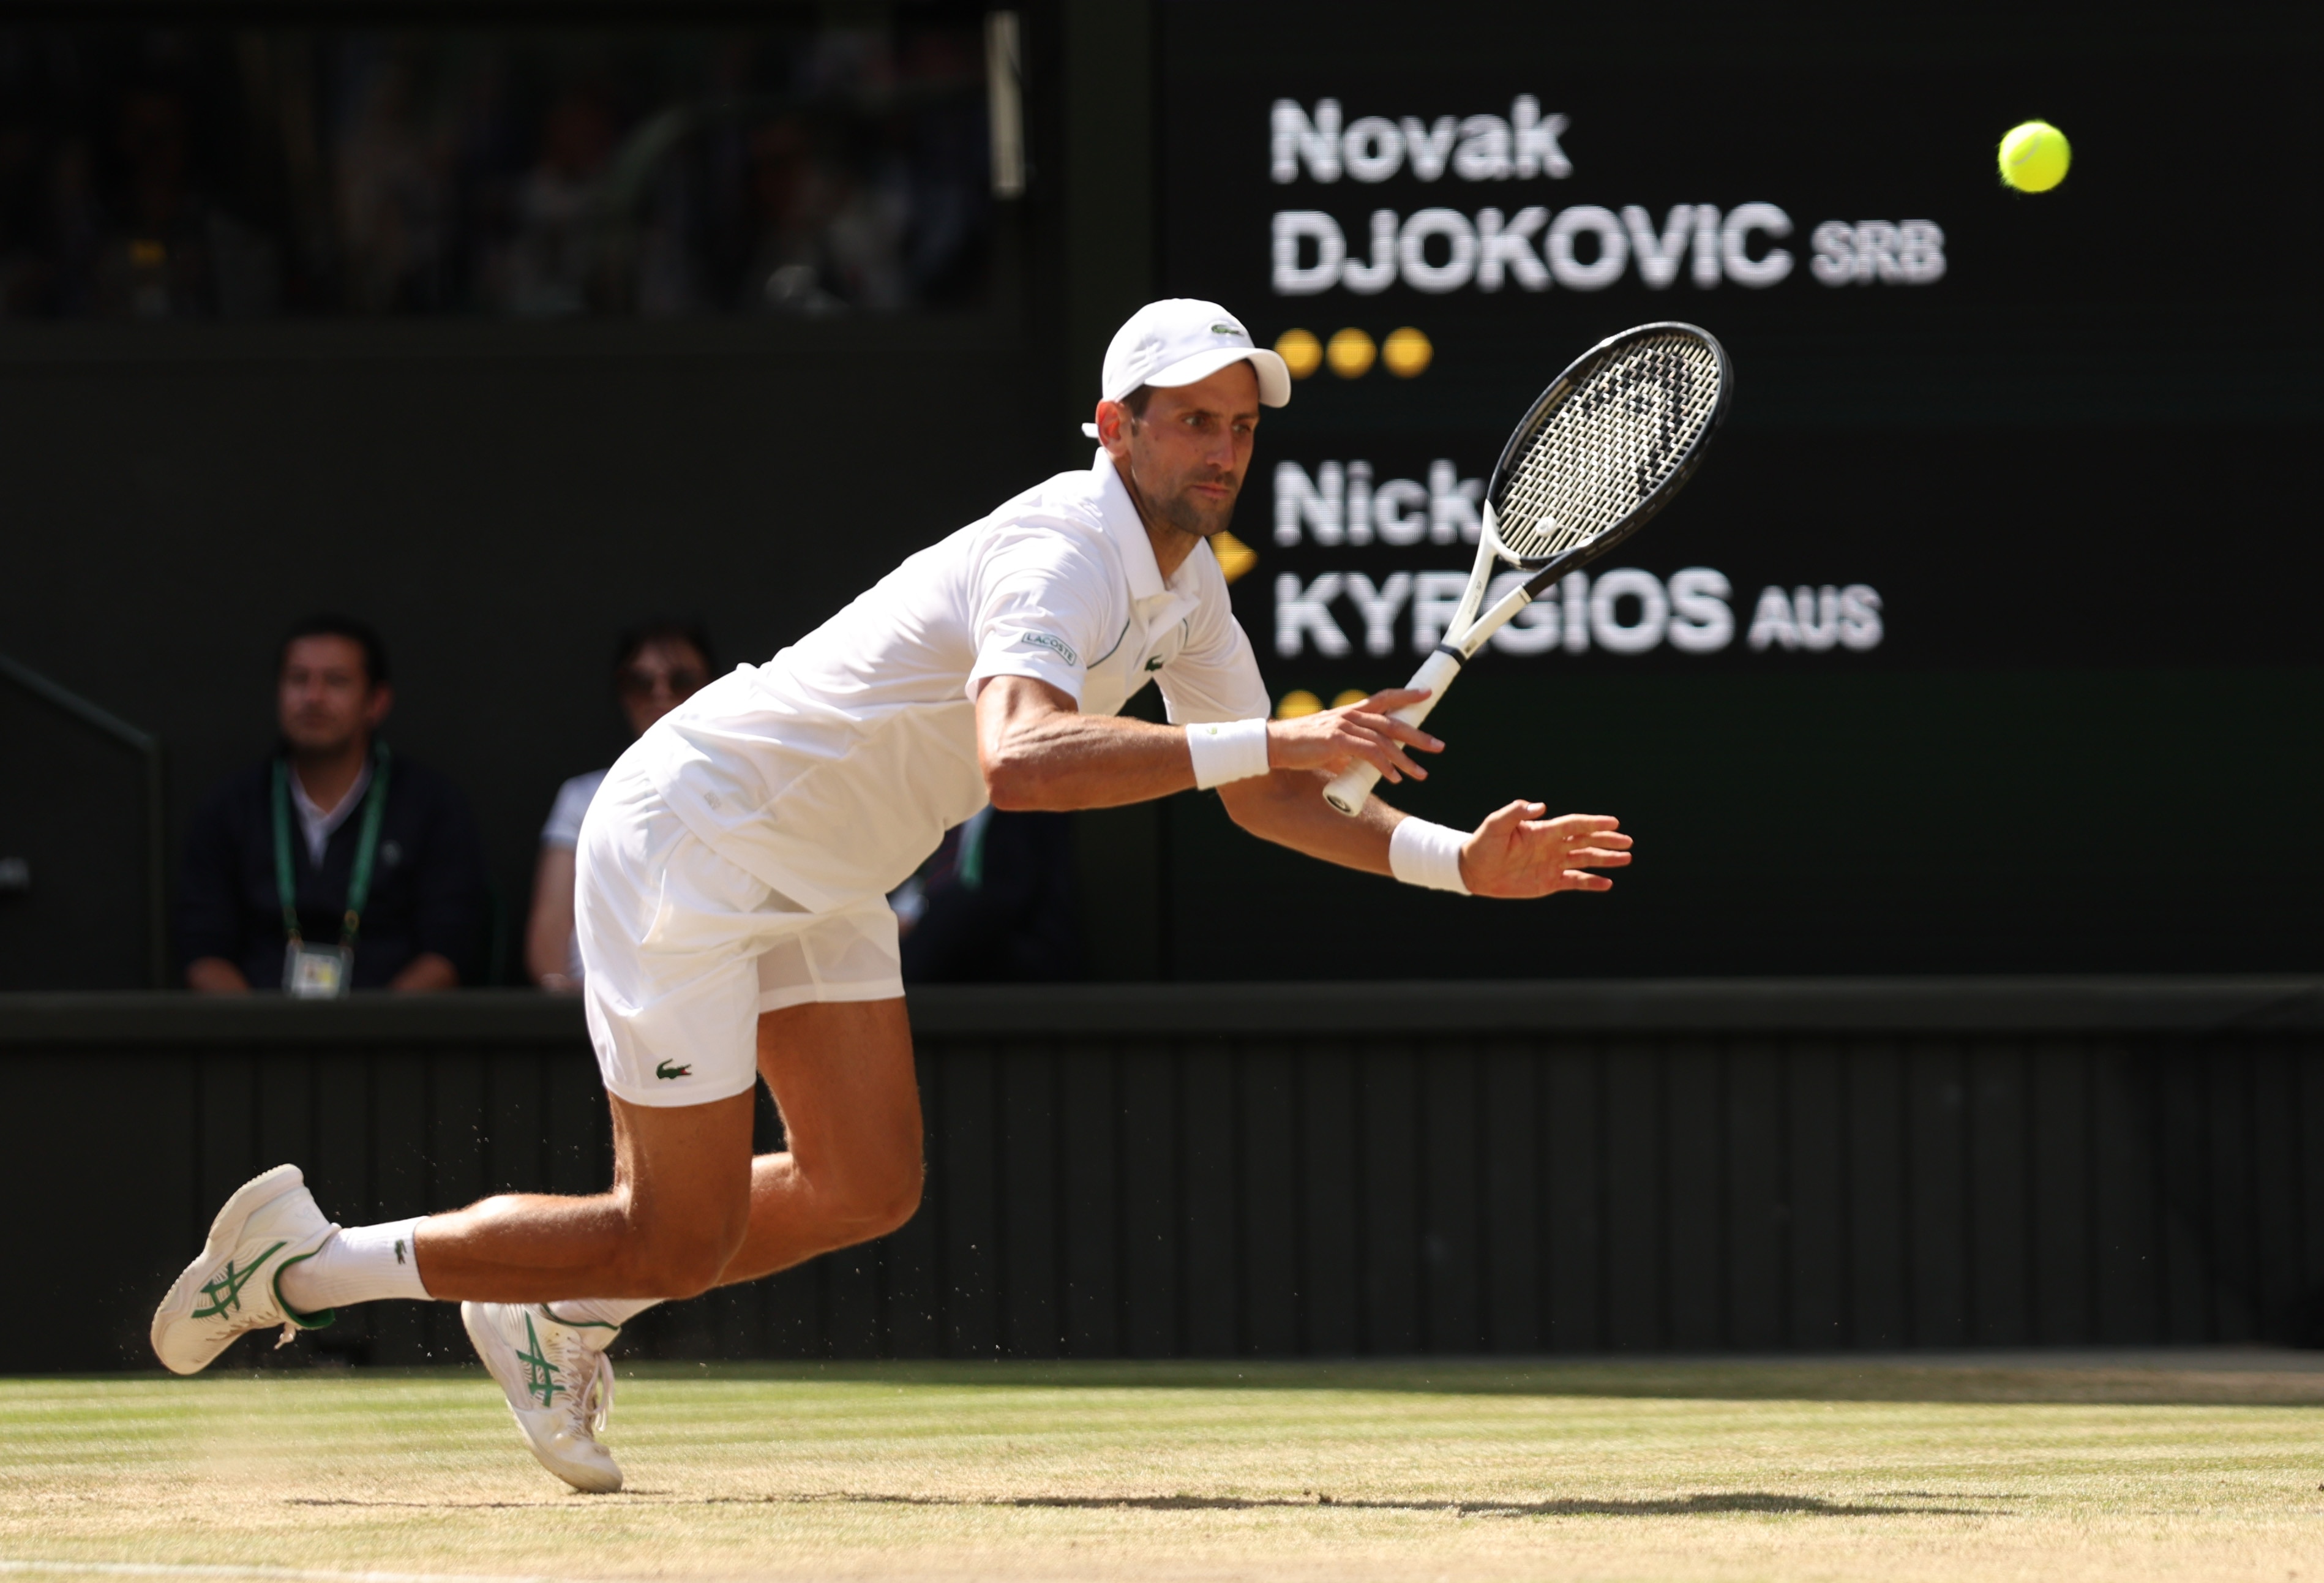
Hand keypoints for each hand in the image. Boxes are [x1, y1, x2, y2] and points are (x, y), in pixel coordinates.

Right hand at [1265, 688, 1443, 784]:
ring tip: (1420, 774)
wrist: (1275, 745)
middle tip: (1438, 747)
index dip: (1406, 695)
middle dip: (1418, 735)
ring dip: (1405, 759)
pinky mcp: (1337, 741)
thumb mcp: (1331, 745)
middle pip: (1393, 722)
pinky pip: (1369, 753)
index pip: (1384, 698)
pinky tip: (1394, 778)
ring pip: (1384, 741)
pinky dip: (1385, 766)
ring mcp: (1344, 727)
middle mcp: (1351, 715)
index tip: (1426, 694)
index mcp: (1351, 712)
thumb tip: (1365, 768)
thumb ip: (1350, 752)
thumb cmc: (1301, 746)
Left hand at [1459, 803, 1632, 897]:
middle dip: (1607, 840)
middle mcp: (1552, 846)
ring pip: (1585, 860)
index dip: (1594, 823)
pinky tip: (1607, 883)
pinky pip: (1575, 882)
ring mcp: (1552, 864)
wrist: (1473, 870)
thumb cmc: (1482, 843)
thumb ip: (1515, 812)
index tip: (1614, 822)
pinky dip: (1591, 883)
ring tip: (1626, 859)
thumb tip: (1539, 805)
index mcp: (1543, 830)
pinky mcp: (1548, 882)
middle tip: (1628, 841)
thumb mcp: (1495, 825)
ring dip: (1605, 860)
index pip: (1575, 825)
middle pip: (1586, 841)